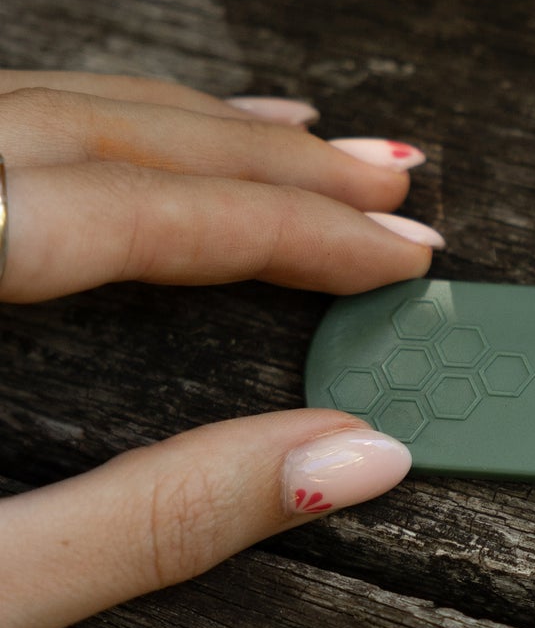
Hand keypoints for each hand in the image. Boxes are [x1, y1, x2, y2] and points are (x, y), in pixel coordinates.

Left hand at [0, 72, 441, 627]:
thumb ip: (154, 521)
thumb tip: (355, 457)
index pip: (141, 214)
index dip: (292, 231)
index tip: (402, 255)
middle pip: (108, 136)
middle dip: (270, 165)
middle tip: (394, 182)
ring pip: (53, 106)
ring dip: (197, 129)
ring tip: (310, 144)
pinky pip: (9, 121)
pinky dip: (109, 125)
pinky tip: (168, 137)